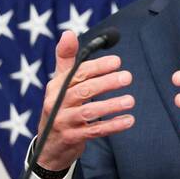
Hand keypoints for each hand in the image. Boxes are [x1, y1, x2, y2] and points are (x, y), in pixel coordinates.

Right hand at [35, 31, 134, 171]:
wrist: (49, 145)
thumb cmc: (60, 105)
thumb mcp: (60, 82)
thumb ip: (66, 58)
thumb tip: (68, 32)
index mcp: (56, 86)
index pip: (78, 73)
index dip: (98, 66)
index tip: (117, 61)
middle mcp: (56, 103)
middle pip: (83, 90)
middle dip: (106, 83)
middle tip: (128, 77)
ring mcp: (63, 122)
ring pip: (89, 112)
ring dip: (111, 105)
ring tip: (131, 100)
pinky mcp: (71, 138)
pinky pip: (94, 131)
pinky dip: (112, 126)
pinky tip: (128, 120)